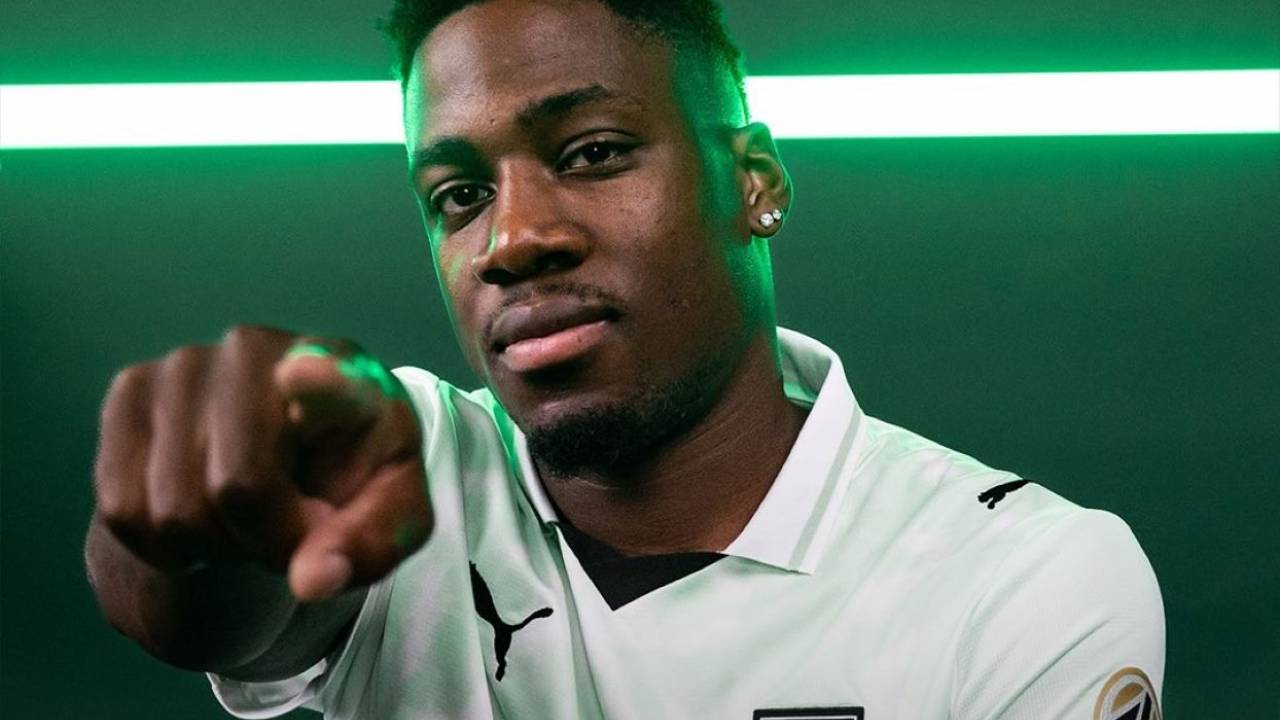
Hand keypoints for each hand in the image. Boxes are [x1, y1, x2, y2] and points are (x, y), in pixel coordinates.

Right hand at [93, 326, 431, 602]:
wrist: (287, 461)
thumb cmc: (351, 482)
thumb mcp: (390, 517)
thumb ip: (369, 547)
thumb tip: (310, 581)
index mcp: (347, 372)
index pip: (330, 375)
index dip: (318, 381)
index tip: (302, 376)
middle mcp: (258, 350)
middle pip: (241, 486)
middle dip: (267, 540)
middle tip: (290, 534)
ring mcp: (185, 366)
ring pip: (175, 511)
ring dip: (214, 547)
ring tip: (247, 519)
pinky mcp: (128, 393)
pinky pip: (124, 511)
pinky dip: (163, 547)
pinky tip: (202, 517)